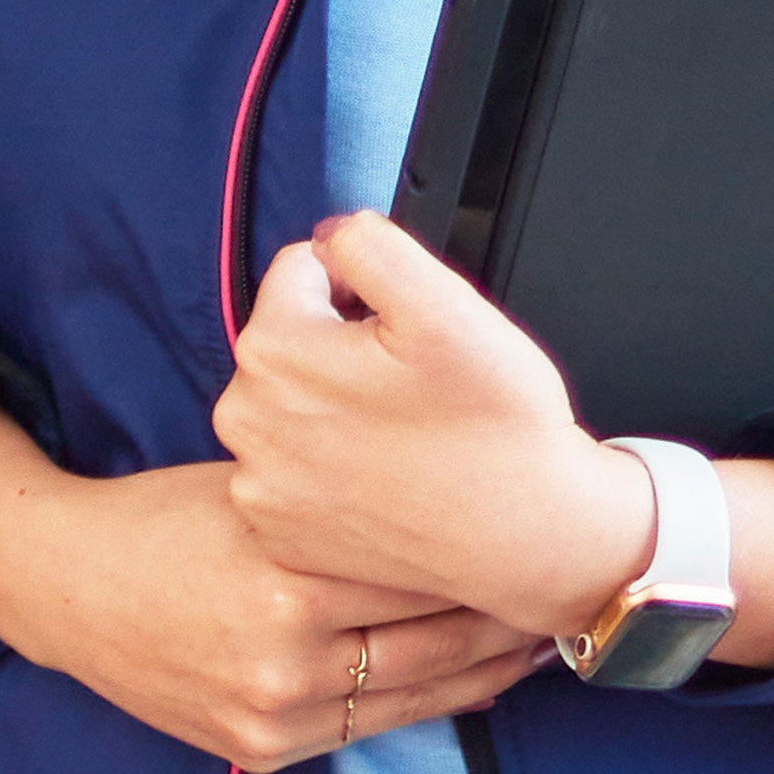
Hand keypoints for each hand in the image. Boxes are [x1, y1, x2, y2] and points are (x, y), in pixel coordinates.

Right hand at [0, 395, 552, 773]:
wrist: (69, 587)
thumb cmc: (166, 518)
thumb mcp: (257, 491)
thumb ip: (347, 509)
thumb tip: (451, 502)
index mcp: (289, 577)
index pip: (426, 570)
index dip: (492, 555)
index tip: (540, 532)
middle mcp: (287, 657)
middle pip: (438, 639)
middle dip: (509, 615)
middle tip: (567, 589)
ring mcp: (276, 713)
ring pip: (419, 693)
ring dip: (489, 666)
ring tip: (541, 636)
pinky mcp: (263, 748)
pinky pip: (375, 729)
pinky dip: (435, 702)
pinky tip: (479, 678)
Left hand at [219, 214, 658, 627]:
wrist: (529, 536)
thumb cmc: (495, 424)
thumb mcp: (444, 301)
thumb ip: (370, 242)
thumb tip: (330, 238)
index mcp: (274, 352)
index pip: (303, 271)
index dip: (365, 290)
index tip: (407, 337)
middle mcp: (245, 422)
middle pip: (290, 340)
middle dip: (343, 349)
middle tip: (412, 390)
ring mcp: (258, 488)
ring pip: (293, 405)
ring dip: (336, 407)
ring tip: (402, 437)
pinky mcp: (279, 535)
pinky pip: (295, 471)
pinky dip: (332, 470)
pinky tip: (385, 481)